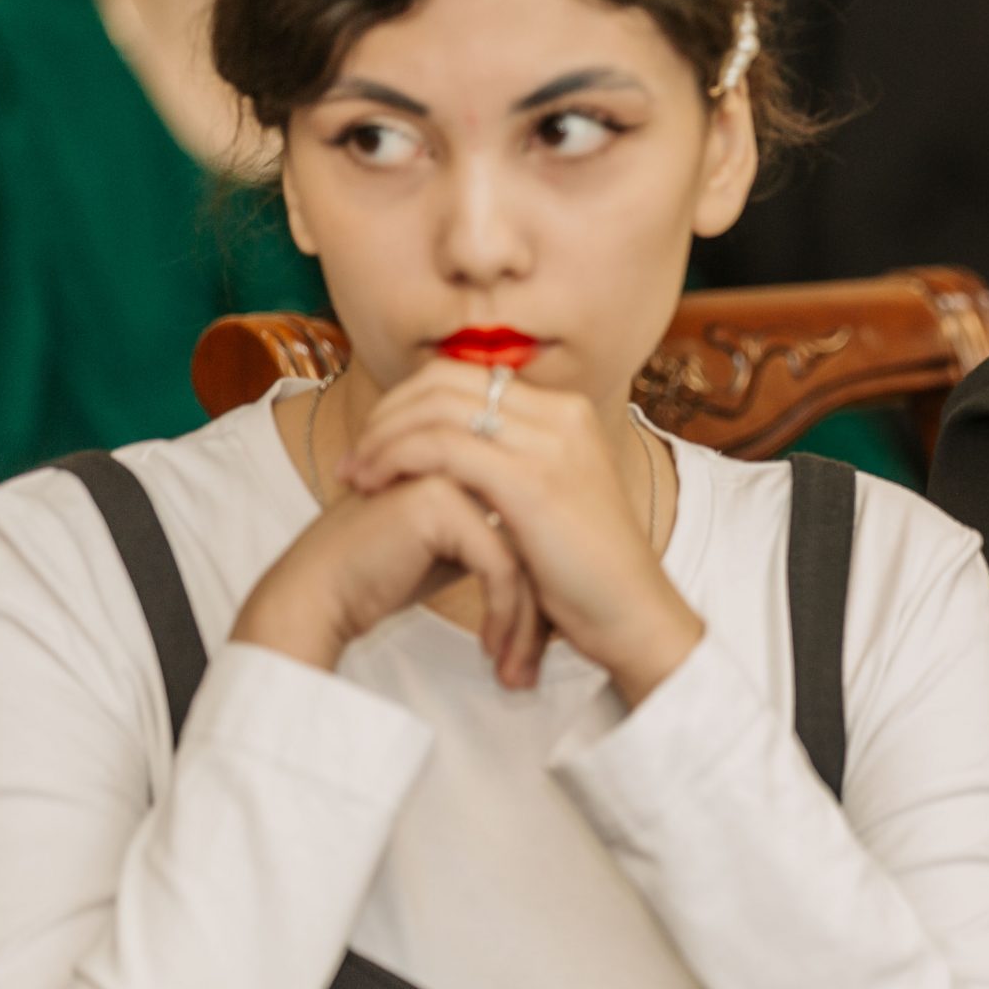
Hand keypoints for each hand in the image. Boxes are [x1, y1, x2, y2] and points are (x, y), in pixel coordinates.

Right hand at [232, 472, 544, 686]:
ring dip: (525, 625)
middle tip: (532, 672)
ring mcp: (453, 475)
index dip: (545, 590)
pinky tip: (491, 651)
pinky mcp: (442, 504)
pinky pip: (501, 566)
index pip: (534, 527)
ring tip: (516, 674)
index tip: (541, 649)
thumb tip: (552, 567)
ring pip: (524, 555)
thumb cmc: (379, 576)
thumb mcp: (452, 552)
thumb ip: (497, 540)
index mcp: (472, 465)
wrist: (316, 593)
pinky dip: (505, 615)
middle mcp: (466, 461)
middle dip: (541, 614)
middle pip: (535, 540)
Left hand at [337, 362, 702, 703]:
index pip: (467, 374)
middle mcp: (562, 414)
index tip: (378, 440)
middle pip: (445, 381)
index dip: (410, 400)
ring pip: (435, 409)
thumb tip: (448, 449)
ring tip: (356, 475)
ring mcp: (550, 444)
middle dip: (388, 413)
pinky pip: (440, 447)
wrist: (632, 613)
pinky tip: (376, 487)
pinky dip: (395, 459)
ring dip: (382, 438)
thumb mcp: (552, 497)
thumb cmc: (586, 571)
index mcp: (568, 412)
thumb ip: (512, 463)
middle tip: (357, 456)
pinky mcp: (531, 481)